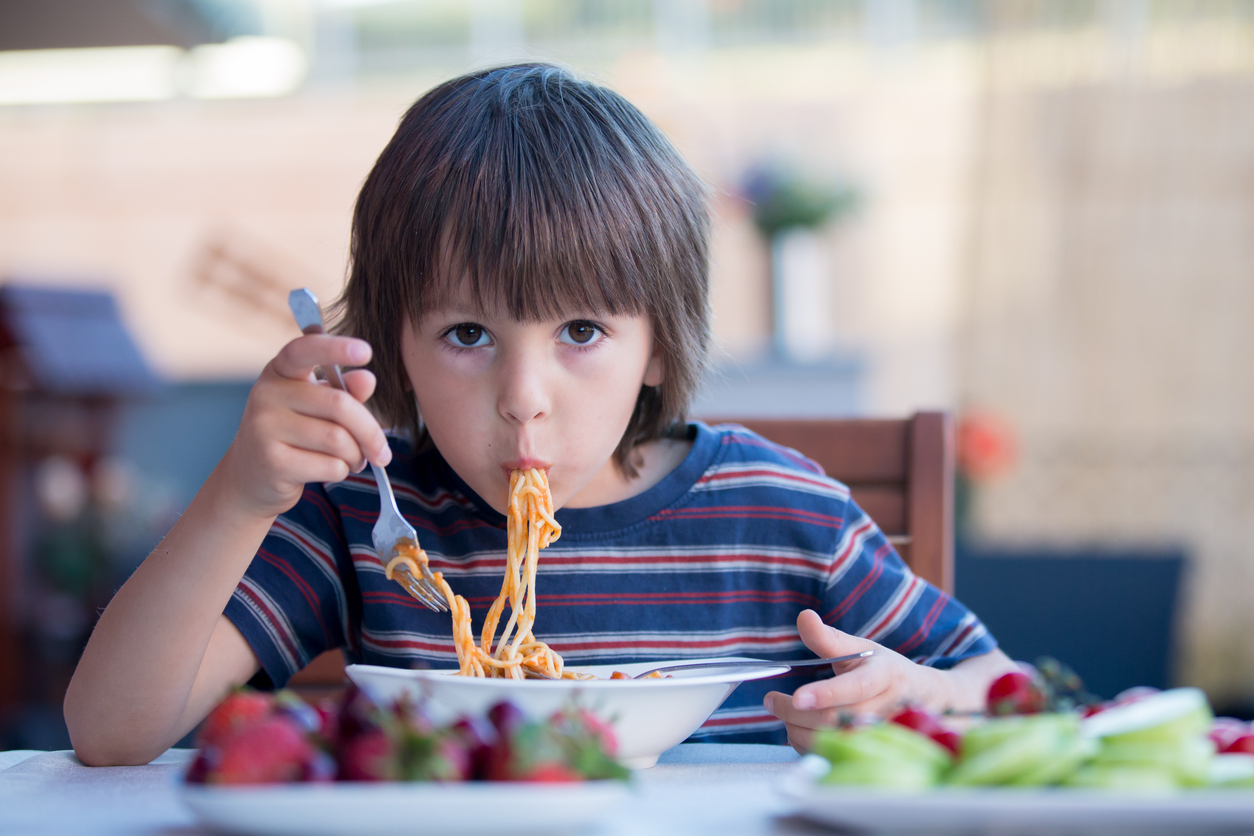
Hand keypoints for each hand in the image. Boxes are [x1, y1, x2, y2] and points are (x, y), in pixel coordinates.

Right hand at [220, 334, 391, 518]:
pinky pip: (330, 466)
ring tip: (353, 459)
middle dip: (370, 432)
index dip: (335, 348)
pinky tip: (333, 469)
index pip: (304, 350)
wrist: (251, 476)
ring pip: (338, 440)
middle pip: (339, 405)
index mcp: (280, 371)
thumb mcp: (317, 405)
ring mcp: (264, 428)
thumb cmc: (293, 433)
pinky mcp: (272, 463)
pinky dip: (342, 470)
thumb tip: (367, 378)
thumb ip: (344, 391)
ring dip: (356, 455)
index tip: (366, 351)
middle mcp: (266, 394)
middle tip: (381, 451)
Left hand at [764, 609, 949, 752]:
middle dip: (796, 713)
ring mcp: (882, 737)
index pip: (856, 687)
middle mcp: (888, 709)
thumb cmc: (885, 670)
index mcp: (886, 676)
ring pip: (832, 742)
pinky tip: (799, 731)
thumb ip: (828, 638)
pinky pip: (834, 757)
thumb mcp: (862, 648)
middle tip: (772, 700)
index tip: (798, 697)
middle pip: (836, 719)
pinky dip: (807, 746)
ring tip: (784, 714)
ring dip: (798, 730)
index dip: (827, 693)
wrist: (924, 700)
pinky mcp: (873, 755)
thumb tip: (803, 616)